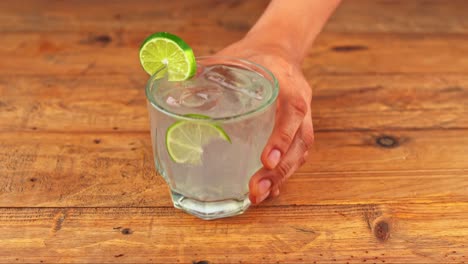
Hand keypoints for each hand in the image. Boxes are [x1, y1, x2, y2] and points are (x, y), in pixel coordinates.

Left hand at [217, 39, 314, 203]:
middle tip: (256, 190)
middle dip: (280, 171)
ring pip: (300, 153)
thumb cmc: (254, 56)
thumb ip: (208, 68)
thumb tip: (174, 79)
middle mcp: (300, 103)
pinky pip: (296, 155)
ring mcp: (302, 119)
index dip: (282, 137)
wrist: (277, 49)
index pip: (293, 111)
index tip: (267, 161)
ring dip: (281, 178)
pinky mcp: (297, 130)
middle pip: (300, 142)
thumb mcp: (233, 57)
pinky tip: (268, 191)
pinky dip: (283, 175)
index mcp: (288, 83)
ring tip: (258, 196)